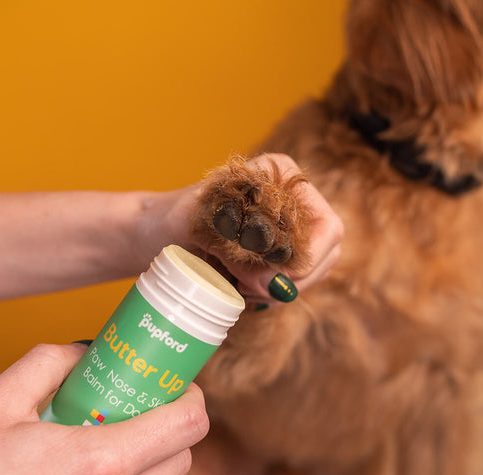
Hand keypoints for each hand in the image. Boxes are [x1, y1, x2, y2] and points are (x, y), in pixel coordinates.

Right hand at [0, 343, 208, 474]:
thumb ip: (50, 363)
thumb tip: (88, 353)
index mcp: (96, 464)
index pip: (186, 425)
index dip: (190, 397)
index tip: (176, 385)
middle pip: (182, 454)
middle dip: (171, 423)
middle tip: (143, 406)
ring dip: (157, 458)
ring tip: (120, 439)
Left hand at [150, 153, 342, 304]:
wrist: (156, 231)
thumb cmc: (172, 220)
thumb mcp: (200, 229)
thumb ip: (238, 252)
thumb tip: (273, 283)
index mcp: (279, 174)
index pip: (325, 226)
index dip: (304, 262)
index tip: (265, 281)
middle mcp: (292, 196)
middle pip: (327, 251)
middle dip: (293, 281)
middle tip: (248, 291)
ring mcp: (290, 223)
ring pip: (314, 270)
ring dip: (280, 289)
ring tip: (239, 289)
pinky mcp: (280, 248)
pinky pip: (295, 279)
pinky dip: (271, 292)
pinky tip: (242, 289)